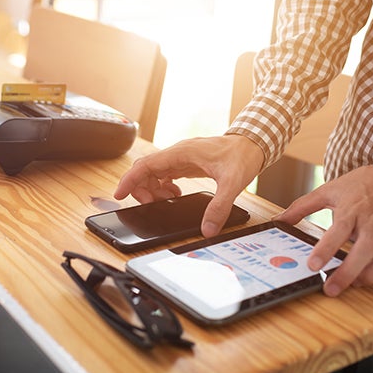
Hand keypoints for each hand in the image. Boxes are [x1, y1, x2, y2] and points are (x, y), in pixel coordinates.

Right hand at [114, 135, 263, 236]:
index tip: (119, 195)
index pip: (146, 165)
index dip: (129, 180)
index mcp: (182, 153)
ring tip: (163, 202)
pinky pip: (166, 173)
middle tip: (149, 206)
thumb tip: (207, 229)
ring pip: (154, 172)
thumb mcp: (232, 184)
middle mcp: (178, 153)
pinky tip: (173, 195)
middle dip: (141, 189)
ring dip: (153, 188)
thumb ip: (219, 207)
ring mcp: (182, 157)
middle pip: (146, 169)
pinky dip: (163, 186)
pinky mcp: (187, 162)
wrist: (253, 143)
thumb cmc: (242, 156)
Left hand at [275, 165, 372, 296]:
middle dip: (347, 274)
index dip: (325, 250)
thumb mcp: (330, 190)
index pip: (337, 231)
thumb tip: (278, 220)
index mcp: (351, 210)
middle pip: (363, 252)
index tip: (313, 265)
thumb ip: (302, 206)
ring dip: (372, 275)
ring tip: (356, 282)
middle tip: (331, 289)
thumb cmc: (362, 185)